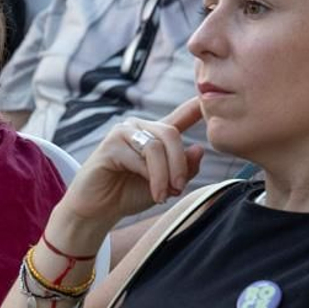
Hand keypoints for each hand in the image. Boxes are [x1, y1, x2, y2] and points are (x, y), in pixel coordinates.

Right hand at [52, 99, 205, 241]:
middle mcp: (139, 127)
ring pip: (156, 147)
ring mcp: (123, 133)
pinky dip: (151, 179)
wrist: (99, 210)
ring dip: (165, 175)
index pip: (180, 115)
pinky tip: (154, 194)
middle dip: (179, 163)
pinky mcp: (110, 145)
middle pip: (170, 133)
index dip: (196, 107)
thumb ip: (184, 168)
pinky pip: (139, 158)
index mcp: (155, 134)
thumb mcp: (166, 184)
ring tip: (164, 195)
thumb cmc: (130, 193)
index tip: (209, 98)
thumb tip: (199, 148)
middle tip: (180, 188)